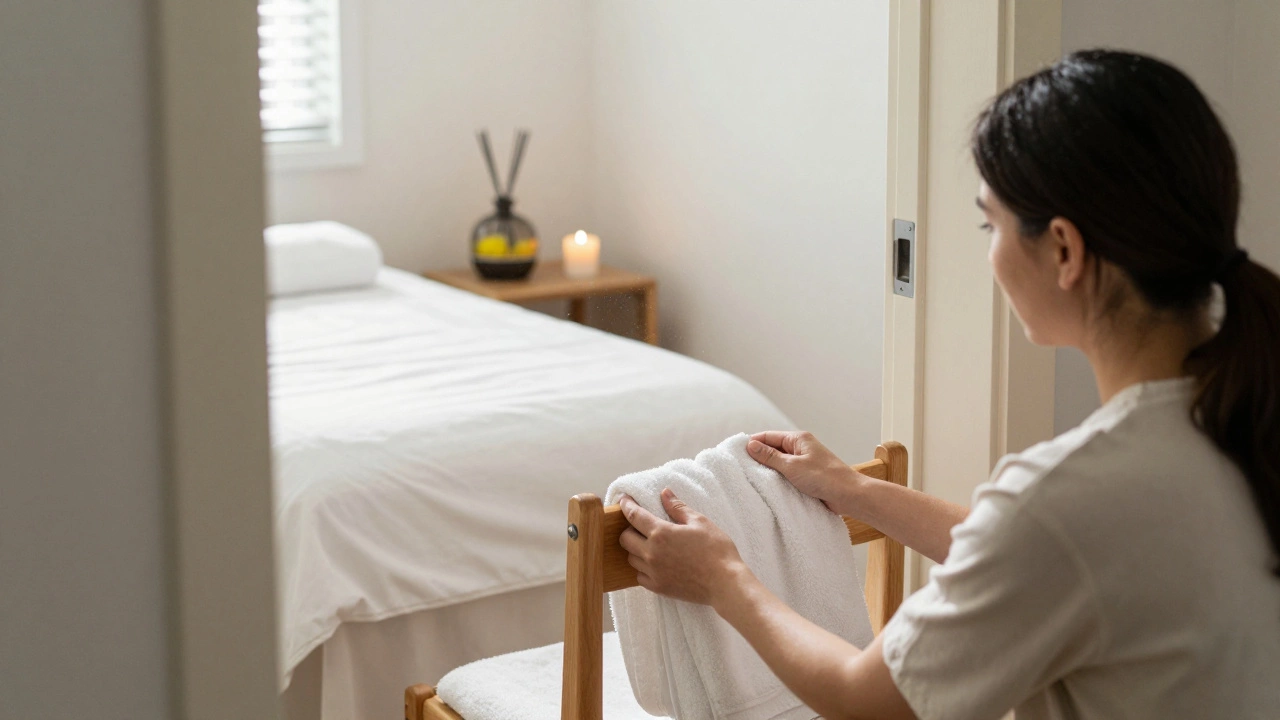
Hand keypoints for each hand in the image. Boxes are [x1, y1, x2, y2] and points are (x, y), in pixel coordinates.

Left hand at [617, 489, 753, 608]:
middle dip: (629, 529)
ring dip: (636, 549)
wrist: (725, 583)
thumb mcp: (700, 522)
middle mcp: (652, 553)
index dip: (626, 506)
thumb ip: (678, 507)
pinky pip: (639, 576)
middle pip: (625, 539)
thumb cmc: (716, 550)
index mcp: (661, 533)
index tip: (624, 500)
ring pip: (631, 558)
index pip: (634, 516)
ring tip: (650, 545)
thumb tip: (664, 493)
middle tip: (640, 526)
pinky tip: (655, 563)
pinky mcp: (658, 588)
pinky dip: (643, 568)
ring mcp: (653, 572)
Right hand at [746, 431, 862, 516]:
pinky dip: (778, 479)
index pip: (768, 436)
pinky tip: (768, 486)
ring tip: (751, 478)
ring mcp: (804, 462)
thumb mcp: (792, 466)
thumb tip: (750, 445)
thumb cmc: (825, 478)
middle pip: (773, 449)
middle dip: (759, 457)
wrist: (850, 496)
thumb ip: (770, 456)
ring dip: (769, 470)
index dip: (752, 443)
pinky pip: (788, 475)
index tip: (736, 452)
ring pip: (780, 463)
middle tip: (740, 467)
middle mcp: (801, 448)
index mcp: (798, 439)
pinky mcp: (807, 477)